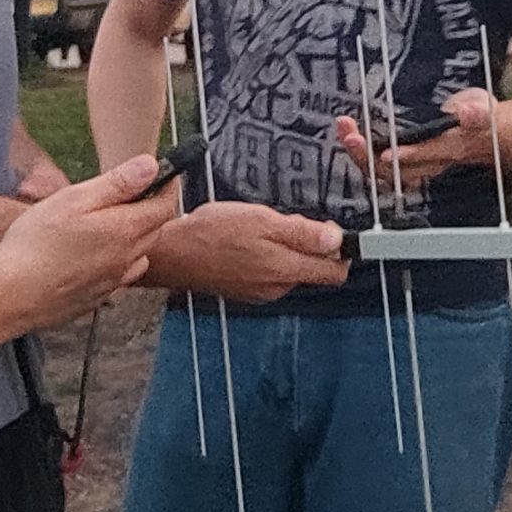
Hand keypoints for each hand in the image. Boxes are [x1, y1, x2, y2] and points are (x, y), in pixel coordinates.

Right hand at [0, 154, 175, 333]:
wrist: (10, 295)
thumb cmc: (36, 244)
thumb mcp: (73, 199)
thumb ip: (117, 184)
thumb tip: (151, 166)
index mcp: (125, 231)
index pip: (165, 206)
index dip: (168, 187)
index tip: (165, 175)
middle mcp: (126, 259)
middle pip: (154, 230)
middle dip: (150, 209)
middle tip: (130, 193)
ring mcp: (114, 283)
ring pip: (138, 255)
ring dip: (134, 237)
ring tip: (110, 225)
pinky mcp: (97, 298)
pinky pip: (120, 276)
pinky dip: (117, 261)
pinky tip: (92, 256)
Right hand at [146, 201, 346, 301]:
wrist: (171, 252)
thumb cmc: (211, 233)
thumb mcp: (262, 220)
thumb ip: (302, 232)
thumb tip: (337, 241)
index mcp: (285, 270)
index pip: (335, 272)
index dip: (341, 250)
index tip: (331, 231)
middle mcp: (277, 287)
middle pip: (314, 269)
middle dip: (310, 245)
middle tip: (286, 221)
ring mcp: (261, 291)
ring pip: (290, 268)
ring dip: (285, 248)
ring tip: (259, 228)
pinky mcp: (246, 290)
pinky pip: (270, 272)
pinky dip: (267, 256)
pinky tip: (246, 241)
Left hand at [334, 88, 498, 193]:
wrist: (481, 134)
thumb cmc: (479, 120)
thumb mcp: (484, 111)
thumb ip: (477, 113)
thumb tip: (467, 112)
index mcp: (447, 150)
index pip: (426, 155)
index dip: (408, 155)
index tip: (386, 152)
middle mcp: (427, 162)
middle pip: (395, 169)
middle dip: (370, 154)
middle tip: (352, 136)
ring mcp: (413, 163)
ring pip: (381, 168)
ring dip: (359, 151)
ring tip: (344, 127)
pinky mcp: (402, 159)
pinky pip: (376, 162)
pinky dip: (360, 149)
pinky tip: (347, 131)